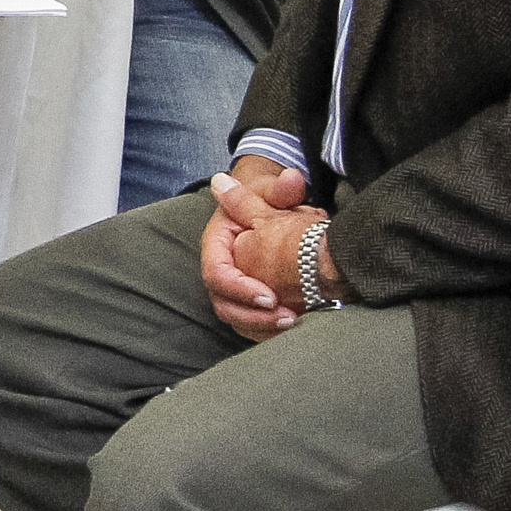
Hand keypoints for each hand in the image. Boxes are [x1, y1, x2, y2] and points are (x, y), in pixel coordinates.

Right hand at [201, 158, 323, 341]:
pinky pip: (250, 325)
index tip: (270, 296)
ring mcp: (232, 288)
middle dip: (252, 315)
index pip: (216, 273)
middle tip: (286, 316)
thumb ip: (282, 189)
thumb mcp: (271, 193)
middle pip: (223, 302)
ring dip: (261, 326)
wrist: (270, 213)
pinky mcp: (246, 302)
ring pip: (235, 318)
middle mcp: (219, 268)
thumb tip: (291, 179)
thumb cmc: (267, 202)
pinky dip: (268, 332)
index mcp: (217, 244)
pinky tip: (294, 326)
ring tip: (293, 322)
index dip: (239, 288)